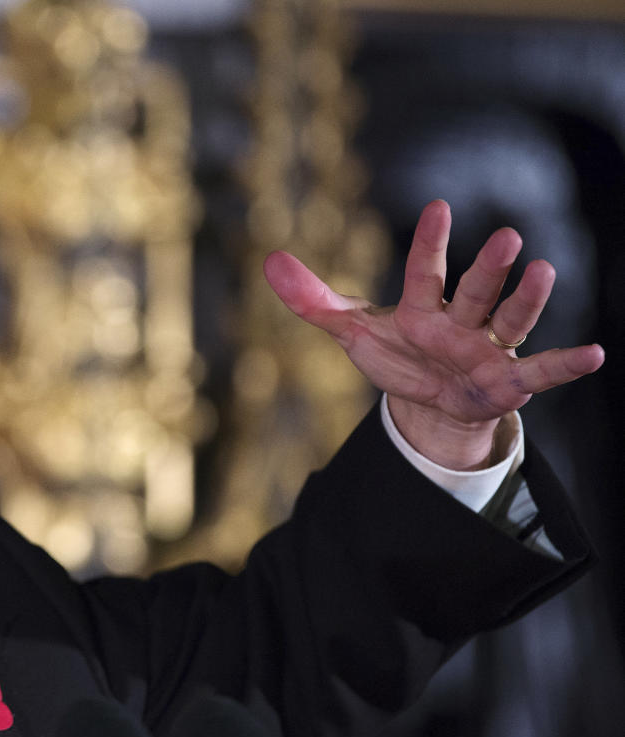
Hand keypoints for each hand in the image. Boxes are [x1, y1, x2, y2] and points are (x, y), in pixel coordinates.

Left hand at [263, 199, 603, 469]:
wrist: (427, 403)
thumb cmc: (396, 354)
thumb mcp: (351, 331)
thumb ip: (313, 299)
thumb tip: (269, 260)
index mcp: (420, 307)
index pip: (424, 272)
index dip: (430, 244)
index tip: (438, 207)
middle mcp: (460, 320)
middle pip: (475, 290)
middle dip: (489, 268)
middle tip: (507, 236)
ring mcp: (487, 348)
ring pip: (510, 320)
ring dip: (527, 299)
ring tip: (544, 271)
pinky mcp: (507, 382)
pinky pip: (541, 372)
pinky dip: (566, 364)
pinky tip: (596, 354)